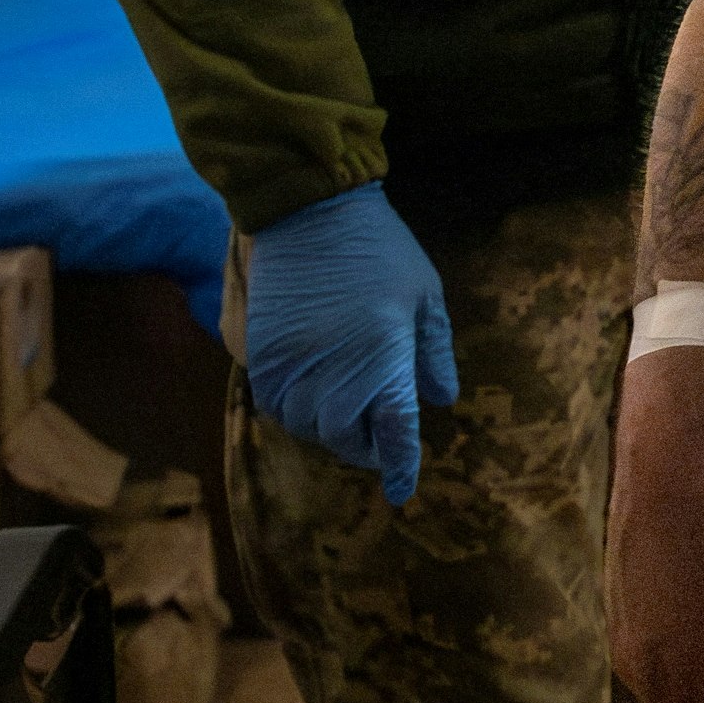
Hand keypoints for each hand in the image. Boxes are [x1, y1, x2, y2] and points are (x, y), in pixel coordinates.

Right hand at [238, 182, 457, 502]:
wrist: (308, 211)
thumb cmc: (380, 249)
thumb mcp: (424, 295)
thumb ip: (433, 353)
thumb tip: (442, 401)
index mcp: (384, 354)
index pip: (393, 429)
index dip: (399, 465)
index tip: (402, 491)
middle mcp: (335, 367)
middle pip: (344, 437)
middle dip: (364, 449)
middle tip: (379, 442)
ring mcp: (293, 363)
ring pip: (306, 427)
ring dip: (329, 432)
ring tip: (348, 419)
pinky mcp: (261, 354)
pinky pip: (275, 405)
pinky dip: (296, 414)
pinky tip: (314, 400)